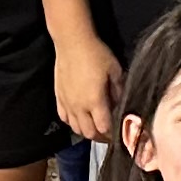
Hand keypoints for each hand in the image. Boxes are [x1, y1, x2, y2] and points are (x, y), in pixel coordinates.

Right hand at [51, 34, 122, 148]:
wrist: (72, 42)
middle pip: (89, 133)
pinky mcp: (58, 98)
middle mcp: (79, 107)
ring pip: (76, 128)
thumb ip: (119, 90)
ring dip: (87, 131)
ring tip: (95, 127)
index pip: (104, 128)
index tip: (120, 134)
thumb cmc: (96, 54)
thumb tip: (121, 104)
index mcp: (95, 101)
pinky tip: (80, 118)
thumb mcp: (115, 71)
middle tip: (109, 133)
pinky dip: (73, 123)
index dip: (113, 134)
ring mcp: (67, 103)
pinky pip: (64, 118)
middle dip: (101, 137)